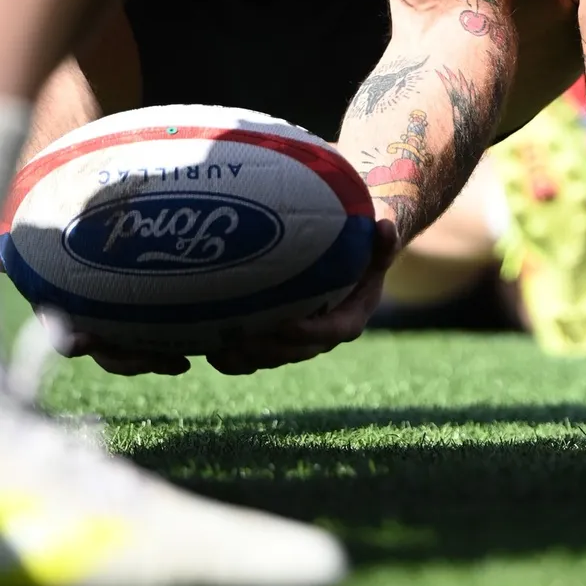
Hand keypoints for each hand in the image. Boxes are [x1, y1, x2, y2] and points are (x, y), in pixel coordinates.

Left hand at [67, 220, 399, 377]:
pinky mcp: (271, 333)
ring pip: (268, 357)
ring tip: (214, 350)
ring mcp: (294, 336)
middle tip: (237, 341)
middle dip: (265, 352)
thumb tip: (385, 227)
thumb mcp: (378, 236)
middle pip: (293, 352)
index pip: (332, 331)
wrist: (350, 250)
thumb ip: (384, 236)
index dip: (309, 332)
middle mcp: (321, 333)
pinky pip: (250, 347)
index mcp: (350, 315)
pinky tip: (200, 338)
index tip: (287, 324)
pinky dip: (228, 348)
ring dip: (242, 358)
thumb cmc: (361, 240)